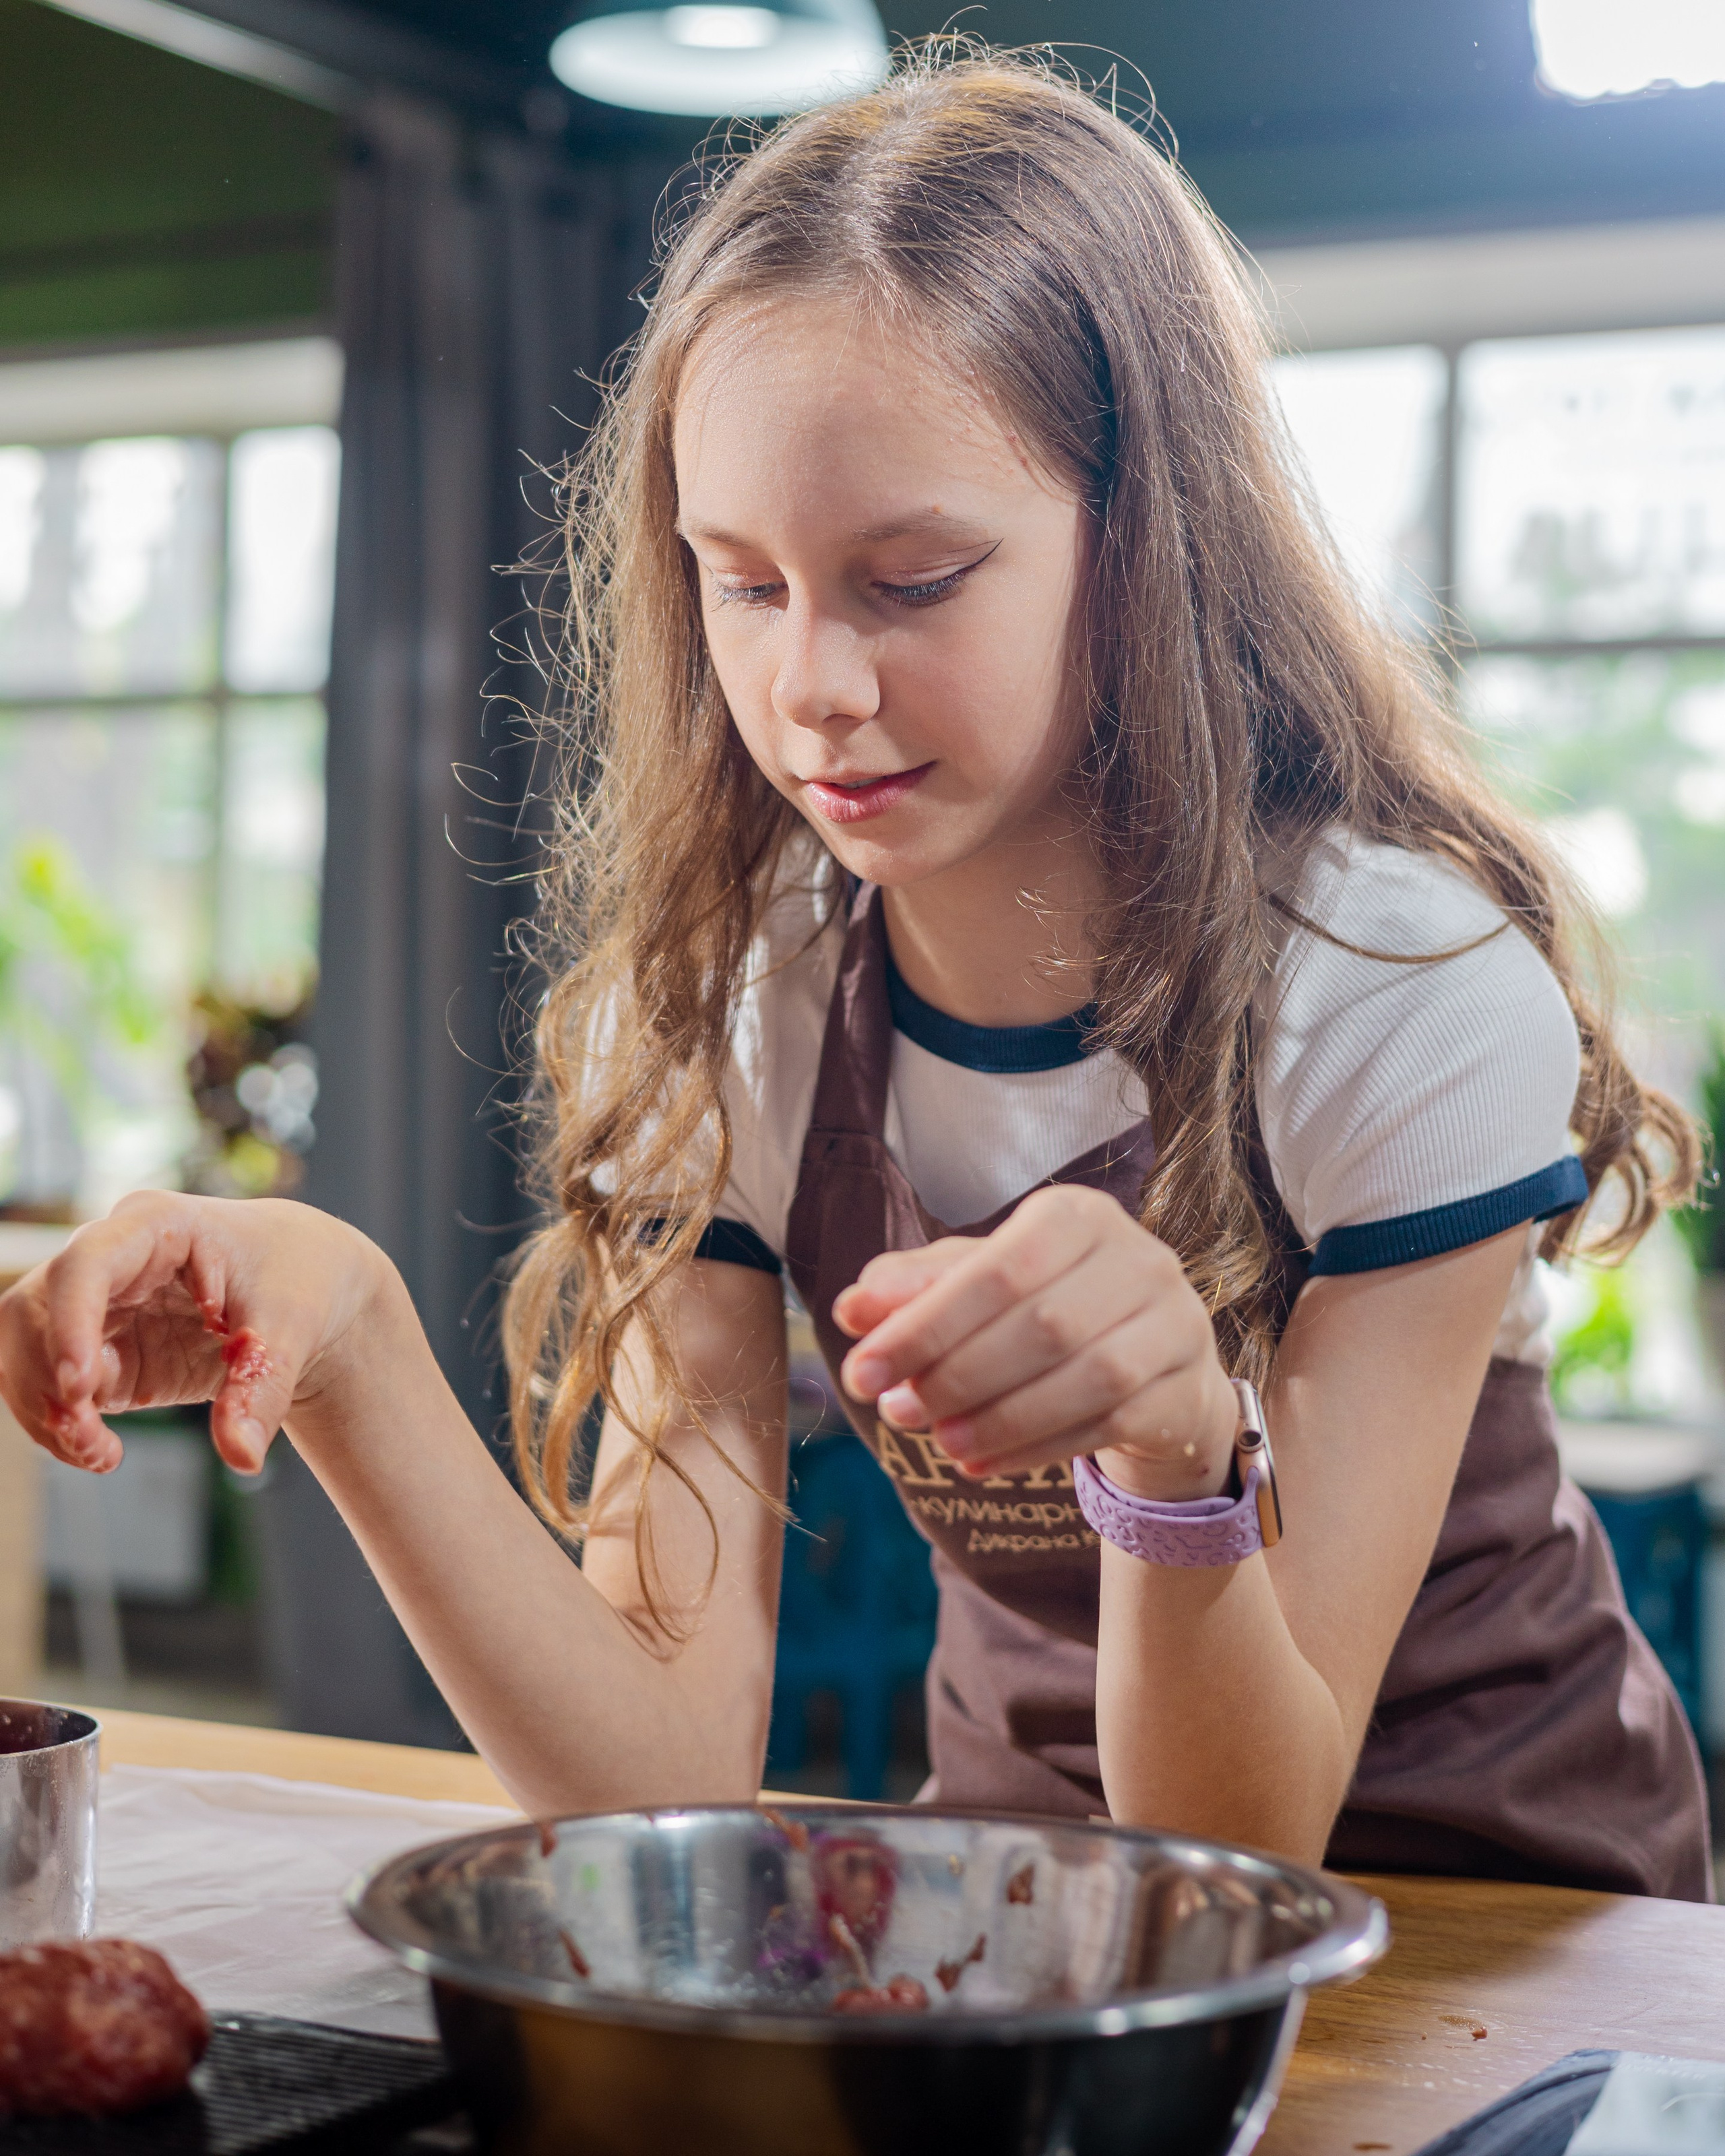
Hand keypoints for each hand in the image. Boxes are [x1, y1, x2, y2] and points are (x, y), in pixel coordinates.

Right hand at [0, 1191, 390, 1477]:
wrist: (307, 1284)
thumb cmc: (297, 1281)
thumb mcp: (292, 1330)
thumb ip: (261, 1391)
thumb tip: (242, 1457)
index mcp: (156, 1225)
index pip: (87, 1264)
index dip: (70, 1323)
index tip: (80, 1387)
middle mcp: (112, 1257)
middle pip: (35, 1310)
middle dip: (46, 1379)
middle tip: (90, 1438)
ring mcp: (99, 1303)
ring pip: (27, 1350)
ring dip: (46, 1409)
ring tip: (99, 1454)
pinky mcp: (102, 1348)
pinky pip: (53, 1385)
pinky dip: (62, 1424)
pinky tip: (100, 1453)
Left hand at [832, 1186, 1238, 1500]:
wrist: (1150, 1366)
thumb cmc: (1046, 1310)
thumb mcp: (976, 1287)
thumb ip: (913, 1291)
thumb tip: (850, 1308)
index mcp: (1078, 1216)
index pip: (998, 1268)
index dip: (924, 1324)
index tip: (861, 1370)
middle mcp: (1140, 1258)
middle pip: (1043, 1323)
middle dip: (957, 1375)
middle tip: (896, 1412)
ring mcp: (1175, 1323)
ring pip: (1087, 1377)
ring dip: (1000, 1418)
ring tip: (940, 1443)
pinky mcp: (1187, 1386)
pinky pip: (1109, 1424)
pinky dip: (1036, 1448)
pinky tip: (982, 1463)